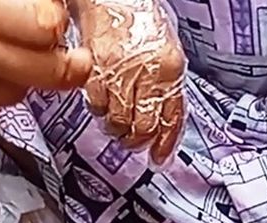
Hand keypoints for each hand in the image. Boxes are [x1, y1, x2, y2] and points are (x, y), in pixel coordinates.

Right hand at [72, 0, 186, 161]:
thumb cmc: (140, 22)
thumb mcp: (166, 53)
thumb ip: (166, 87)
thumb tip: (163, 121)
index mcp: (170, 68)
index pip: (171, 118)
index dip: (165, 144)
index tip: (159, 158)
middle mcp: (146, 72)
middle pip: (143, 126)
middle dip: (138, 140)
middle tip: (133, 141)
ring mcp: (119, 72)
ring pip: (117, 121)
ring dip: (117, 129)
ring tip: (117, 125)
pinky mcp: (95, 70)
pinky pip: (96, 105)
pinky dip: (99, 111)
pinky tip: (103, 105)